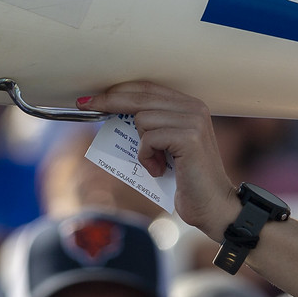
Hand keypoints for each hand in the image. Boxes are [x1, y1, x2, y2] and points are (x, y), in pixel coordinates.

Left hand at [77, 82, 241, 234]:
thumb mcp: (164, 148)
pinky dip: (146, 157)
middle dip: (109, 101)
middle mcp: (194, 108)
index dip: (118, 91)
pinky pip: (149, 139)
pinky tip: (159, 170)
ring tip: (155, 163)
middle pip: (141, 97)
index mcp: (189, 106)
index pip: (147, 89)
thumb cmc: (185, 181)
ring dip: (141, 145)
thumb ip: (148, 128)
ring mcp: (193, 121)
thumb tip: (112, 113)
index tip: (91, 98)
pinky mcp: (189, 138)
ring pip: (142, 119)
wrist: (212, 207)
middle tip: (84, 105)